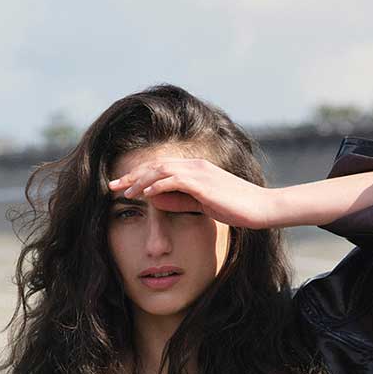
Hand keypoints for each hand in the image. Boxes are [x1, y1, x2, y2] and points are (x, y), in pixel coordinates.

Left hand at [107, 157, 271, 229]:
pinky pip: (174, 180)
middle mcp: (194, 165)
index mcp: (195, 168)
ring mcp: (199, 172)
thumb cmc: (235, 208)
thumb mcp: (203, 205)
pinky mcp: (202, 183)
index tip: (122, 186)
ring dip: (140, 180)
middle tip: (112, 186)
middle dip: (132, 176)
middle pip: (155, 165)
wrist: (260, 208)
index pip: (160, 168)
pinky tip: (145, 194)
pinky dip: (157, 185)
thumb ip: (180, 200)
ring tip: (124, 191)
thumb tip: (156, 200)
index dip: (139, 176)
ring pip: (161, 170)